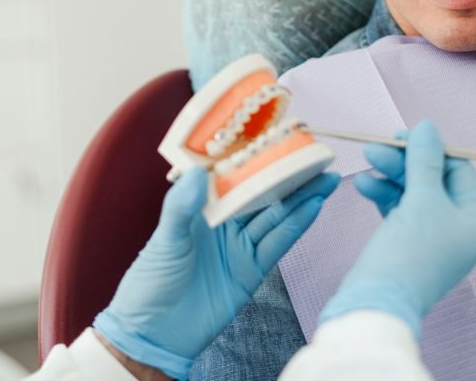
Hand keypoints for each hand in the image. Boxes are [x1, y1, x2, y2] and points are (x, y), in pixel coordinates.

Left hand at [94, 167, 339, 379]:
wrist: (154, 334)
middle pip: (263, 194)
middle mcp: (224, 224)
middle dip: (289, 176)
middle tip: (316, 156)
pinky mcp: (252, 270)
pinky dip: (296, 225)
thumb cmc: (150, 283)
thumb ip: (181, 206)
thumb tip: (198, 171)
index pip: (233, 177)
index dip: (256, 159)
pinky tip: (313, 207)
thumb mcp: (164, 239)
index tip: (278, 140)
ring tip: (325, 178)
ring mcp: (240, 247)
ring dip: (301, 197)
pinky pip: (278, 243)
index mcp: (201, 208)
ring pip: (276, 215)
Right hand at [319, 121, 475, 338]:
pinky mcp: (404, 247)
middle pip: (433, 181)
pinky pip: (397, 211)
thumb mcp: (421, 199)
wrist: (376, 304)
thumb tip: (428, 127)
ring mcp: (429, 241)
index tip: (405, 135)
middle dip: (404, 161)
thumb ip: (424, 160)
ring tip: (365, 159)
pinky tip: (363, 184)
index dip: (434, 150)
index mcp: (472, 222)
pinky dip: (382, 195)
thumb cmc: (408, 252)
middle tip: (377, 144)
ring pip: (412, 194)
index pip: (459, 172)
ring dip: (389, 174)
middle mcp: (455, 231)